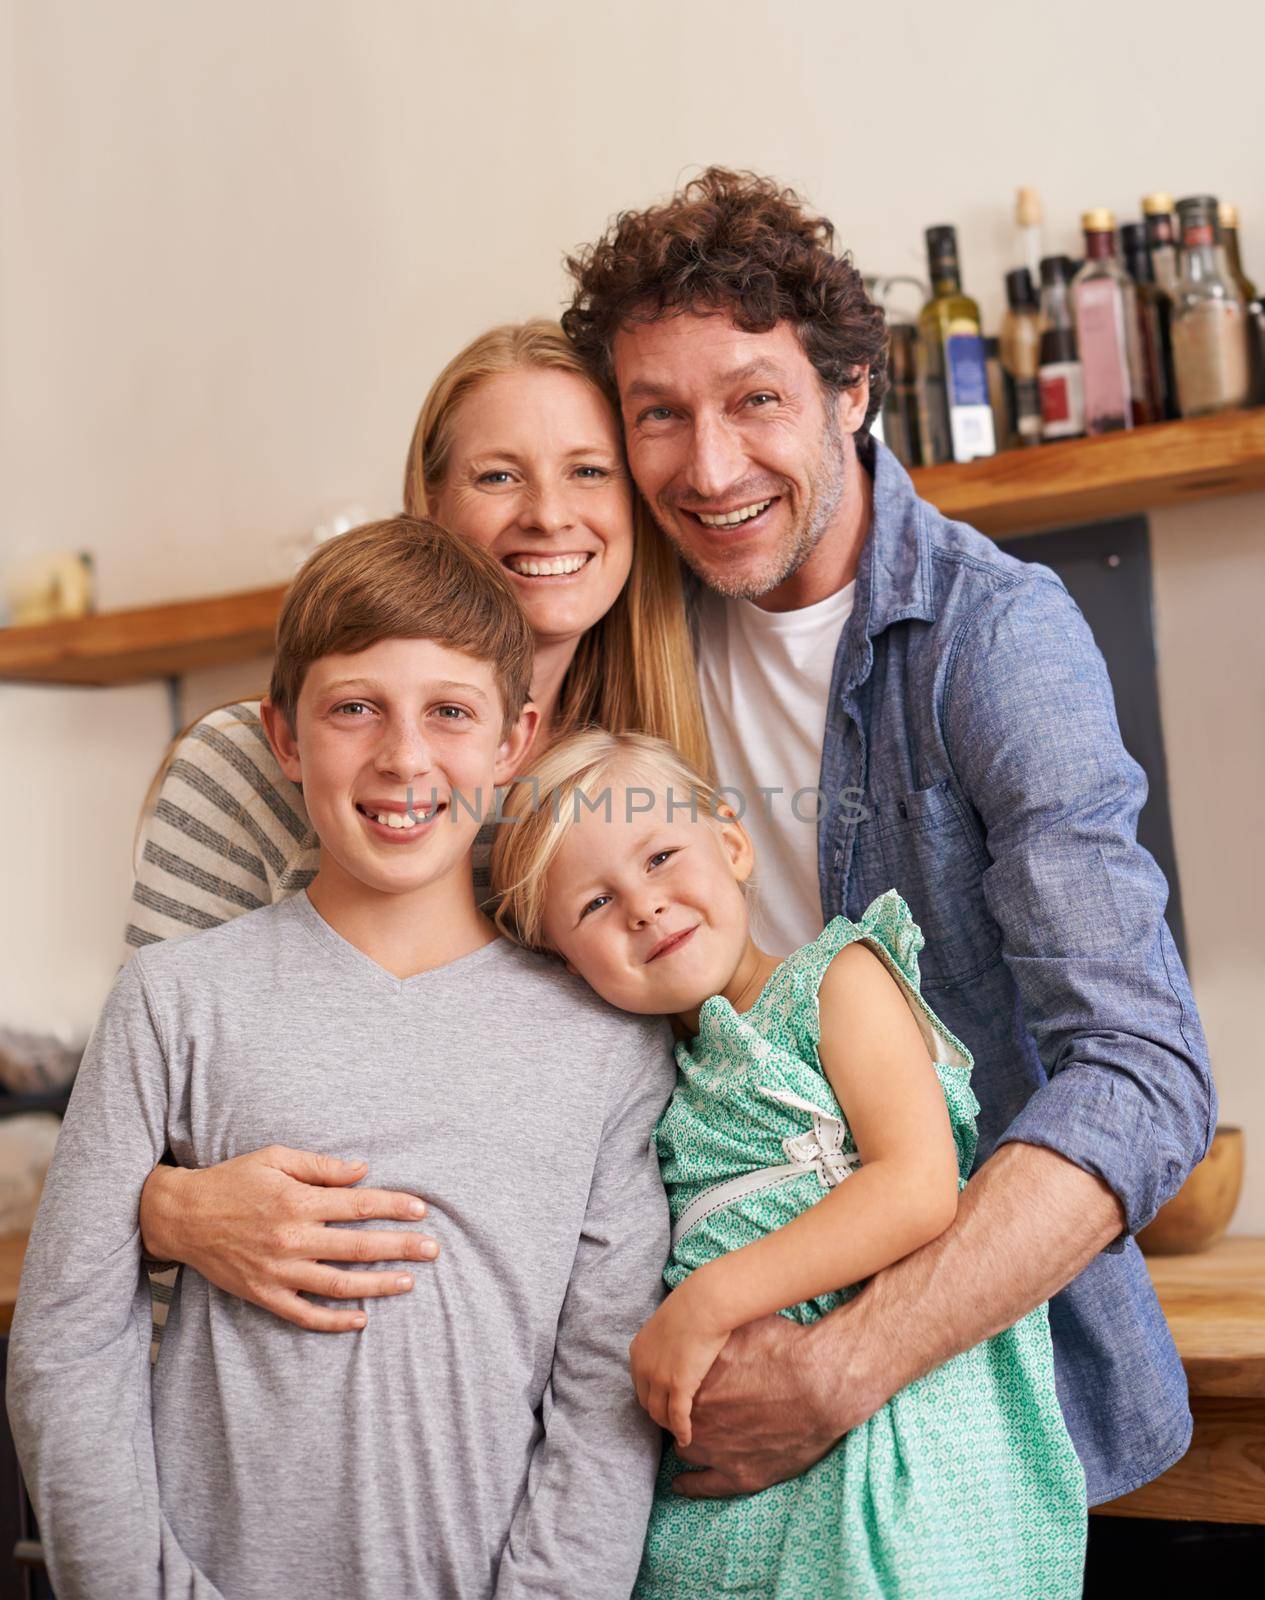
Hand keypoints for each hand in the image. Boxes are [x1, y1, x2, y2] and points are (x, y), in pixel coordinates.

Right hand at [139, 1146, 439, 1331]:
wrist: (182, 1216)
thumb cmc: (233, 1180)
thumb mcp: (275, 1158)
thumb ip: (321, 1166)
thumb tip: (363, 1170)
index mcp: (298, 1202)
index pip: (360, 1204)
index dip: (394, 1206)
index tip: (422, 1209)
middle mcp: (292, 1238)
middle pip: (358, 1246)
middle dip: (400, 1248)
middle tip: (433, 1251)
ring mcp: (279, 1271)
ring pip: (338, 1284)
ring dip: (377, 1285)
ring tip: (408, 1284)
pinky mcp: (264, 1294)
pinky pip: (304, 1314)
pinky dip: (333, 1321)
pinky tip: (360, 1320)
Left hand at [628, 1276, 730, 1447]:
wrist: (705, 1303)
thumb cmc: (694, 1306)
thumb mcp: (668, 1323)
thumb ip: (666, 1341)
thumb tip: (676, 1348)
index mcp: (638, 1351)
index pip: (640, 1384)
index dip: (653, 1396)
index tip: (664, 1402)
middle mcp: (643, 1367)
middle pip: (647, 1402)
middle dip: (658, 1413)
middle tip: (673, 1420)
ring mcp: (659, 1378)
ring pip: (660, 1414)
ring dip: (669, 1425)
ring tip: (680, 1431)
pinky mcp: (678, 1386)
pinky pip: (678, 1418)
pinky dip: (681, 1431)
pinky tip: (687, 1438)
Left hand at [673, 1307, 881, 1497]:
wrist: (823, 1385)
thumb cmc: (786, 1349)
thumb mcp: (741, 1328)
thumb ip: (715, 1334)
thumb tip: (702, 1320)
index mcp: (693, 1384)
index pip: (671, 1389)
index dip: (680, 1386)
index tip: (687, 1383)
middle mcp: (698, 1420)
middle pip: (676, 1419)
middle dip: (684, 1413)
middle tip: (698, 1405)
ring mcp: (717, 1451)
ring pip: (685, 1450)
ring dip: (688, 1442)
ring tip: (692, 1437)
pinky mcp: (740, 1476)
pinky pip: (702, 1486)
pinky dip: (689, 1484)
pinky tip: (680, 1484)